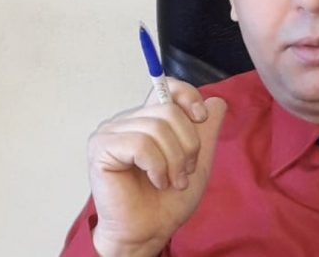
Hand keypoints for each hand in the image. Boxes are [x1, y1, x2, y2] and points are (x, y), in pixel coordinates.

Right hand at [87, 79, 225, 256]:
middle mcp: (128, 120)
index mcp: (149, 118)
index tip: (201, 119)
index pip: (169, 87)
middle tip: (185, 172)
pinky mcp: (101, 148)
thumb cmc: (169, 198)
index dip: (189, 97)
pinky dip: (157, 166)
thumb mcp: (197, 159)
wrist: (151, 230)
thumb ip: (206, 129)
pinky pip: (140, 144)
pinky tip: (156, 181)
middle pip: (169, 111)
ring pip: (156, 128)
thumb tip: (217, 102)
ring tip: (173, 181)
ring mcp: (111, 132)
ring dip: (174, 160)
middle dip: (187, 145)